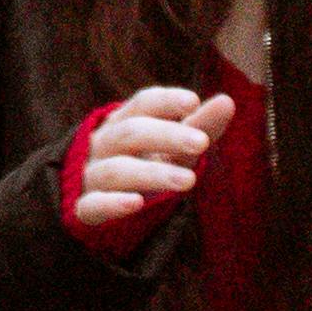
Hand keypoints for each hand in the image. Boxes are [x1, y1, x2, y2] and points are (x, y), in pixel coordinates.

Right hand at [69, 83, 228, 233]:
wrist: (98, 205)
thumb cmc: (144, 166)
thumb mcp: (172, 149)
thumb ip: (199, 127)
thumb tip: (227, 101)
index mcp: (124, 123)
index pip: (142, 104)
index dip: (166, 101)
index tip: (193, 102)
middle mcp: (104, 145)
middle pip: (131, 133)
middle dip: (167, 136)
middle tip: (201, 143)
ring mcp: (91, 176)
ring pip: (116, 170)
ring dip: (152, 174)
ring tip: (189, 181)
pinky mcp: (84, 210)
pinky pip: (93, 205)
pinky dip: (112, 203)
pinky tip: (136, 203)